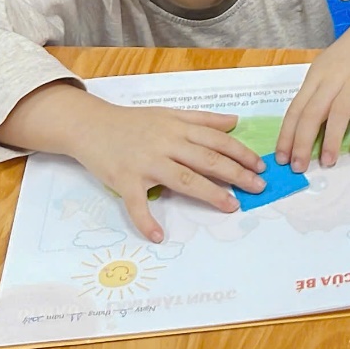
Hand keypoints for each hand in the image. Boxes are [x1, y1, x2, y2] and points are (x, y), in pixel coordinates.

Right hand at [69, 101, 266, 241]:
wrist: (89, 125)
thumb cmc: (132, 121)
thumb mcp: (169, 113)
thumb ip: (202, 119)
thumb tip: (235, 122)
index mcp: (178, 127)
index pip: (216, 140)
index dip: (240, 153)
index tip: (259, 166)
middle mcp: (165, 143)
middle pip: (207, 160)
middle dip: (236, 174)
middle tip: (258, 187)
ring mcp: (145, 162)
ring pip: (183, 179)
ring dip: (209, 193)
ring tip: (231, 205)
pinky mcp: (124, 179)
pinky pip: (136, 203)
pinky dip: (146, 220)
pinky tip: (159, 235)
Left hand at [275, 5, 349, 171]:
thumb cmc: (347, 59)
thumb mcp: (324, 72)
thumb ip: (314, 98)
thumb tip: (296, 134)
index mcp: (317, 76)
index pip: (297, 108)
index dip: (287, 134)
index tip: (281, 157)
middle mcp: (335, 78)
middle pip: (314, 112)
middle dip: (303, 141)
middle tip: (299, 167)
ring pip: (340, 110)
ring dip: (332, 138)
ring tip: (328, 161)